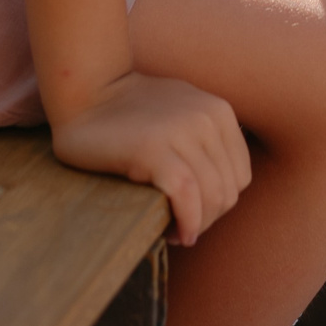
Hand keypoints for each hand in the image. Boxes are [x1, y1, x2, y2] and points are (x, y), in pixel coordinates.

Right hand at [50, 70, 251, 245]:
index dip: (220, 204)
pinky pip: (186, 196)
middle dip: (207, 219)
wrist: (86, 92)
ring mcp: (182, 131)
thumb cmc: (129, 111)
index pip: (240, 176)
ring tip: (173, 232)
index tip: (195, 214)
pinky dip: (186, 222)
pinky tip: (171, 233)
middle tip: (181, 230)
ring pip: (211, 197)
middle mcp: (207, 118)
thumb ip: (206, 139)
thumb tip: (221, 190)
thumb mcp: (182, 112)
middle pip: (228, 191)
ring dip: (195, 226)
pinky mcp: (154, 149)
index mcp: (219, 111)